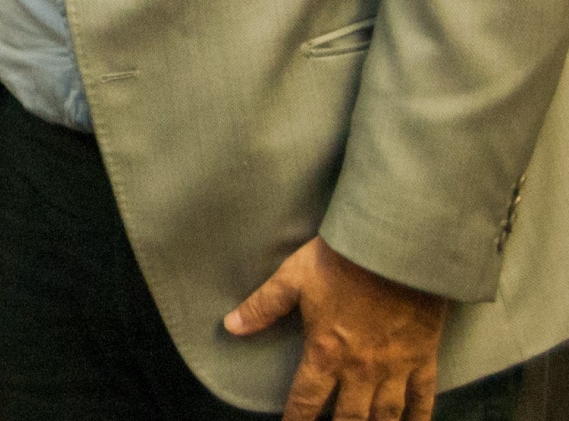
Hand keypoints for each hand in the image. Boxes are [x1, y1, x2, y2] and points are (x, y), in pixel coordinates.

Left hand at [225, 236, 447, 420]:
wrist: (394, 249)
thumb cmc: (340, 261)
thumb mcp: (292, 278)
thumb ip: (263, 306)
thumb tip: (230, 326)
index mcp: (326, 352)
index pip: (306, 400)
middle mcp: (361, 369)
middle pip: (350, 419)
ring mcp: (395, 367)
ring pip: (387, 416)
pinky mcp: (423, 358)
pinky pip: (423, 399)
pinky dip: (420, 419)